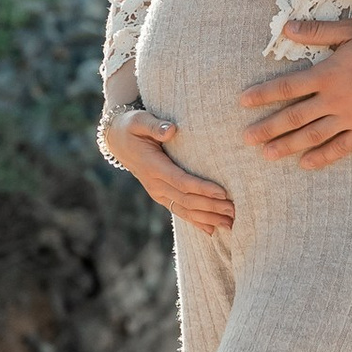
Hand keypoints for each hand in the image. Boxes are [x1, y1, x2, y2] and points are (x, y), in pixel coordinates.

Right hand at [101, 107, 234, 229]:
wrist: (118, 141)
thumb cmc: (132, 127)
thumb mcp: (140, 121)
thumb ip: (155, 126)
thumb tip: (171, 130)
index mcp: (153, 166)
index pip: (181, 181)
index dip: (202, 188)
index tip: (222, 192)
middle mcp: (155, 184)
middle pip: (186, 200)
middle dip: (211, 207)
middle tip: (233, 210)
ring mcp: (157, 192)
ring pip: (184, 210)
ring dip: (207, 218)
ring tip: (229, 223)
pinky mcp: (161, 196)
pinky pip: (179, 211)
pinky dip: (196, 222)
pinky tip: (211, 230)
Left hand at [239, 20, 351, 165]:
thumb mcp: (351, 30)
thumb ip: (317, 32)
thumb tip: (286, 28)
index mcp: (328, 74)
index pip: (287, 87)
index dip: (263, 95)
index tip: (243, 102)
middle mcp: (335, 99)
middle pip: (294, 117)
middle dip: (267, 128)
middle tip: (246, 139)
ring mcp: (350, 118)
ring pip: (312, 136)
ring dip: (287, 146)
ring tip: (267, 154)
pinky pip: (340, 148)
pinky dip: (321, 157)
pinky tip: (305, 164)